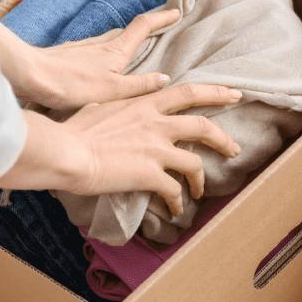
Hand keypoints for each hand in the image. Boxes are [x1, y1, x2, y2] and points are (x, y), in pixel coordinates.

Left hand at [12, 9, 182, 111]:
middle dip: (146, 27)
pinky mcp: (67, 55)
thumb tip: (165, 79)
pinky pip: (93, 49)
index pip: (144, 27)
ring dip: (124, 39)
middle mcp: (100, 44)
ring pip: (109, 39)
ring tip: (133, 47)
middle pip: (127, 30)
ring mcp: (82, 48)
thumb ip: (140, 85)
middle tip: (159, 27)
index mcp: (116, 51)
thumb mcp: (113, 91)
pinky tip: (98, 63)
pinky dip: (104, 51)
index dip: (162, 18)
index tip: (177, 11)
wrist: (29, 75)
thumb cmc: (71, 85)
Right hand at [59, 83, 242, 215]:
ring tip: (201, 190)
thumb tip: (107, 108)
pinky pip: (175, 191)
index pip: (188, 92)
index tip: (233, 94)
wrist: (67, 152)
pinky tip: (177, 210)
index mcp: (145, 104)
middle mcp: (157, 124)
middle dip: (224, 138)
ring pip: (195, 162)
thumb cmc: (74, 130)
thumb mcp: (99, 107)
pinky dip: (179, 202)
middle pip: (203, 126)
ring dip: (202, 179)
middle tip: (235, 148)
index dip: (215, 93)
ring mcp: (156, 149)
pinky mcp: (150, 174)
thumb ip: (115, 107)